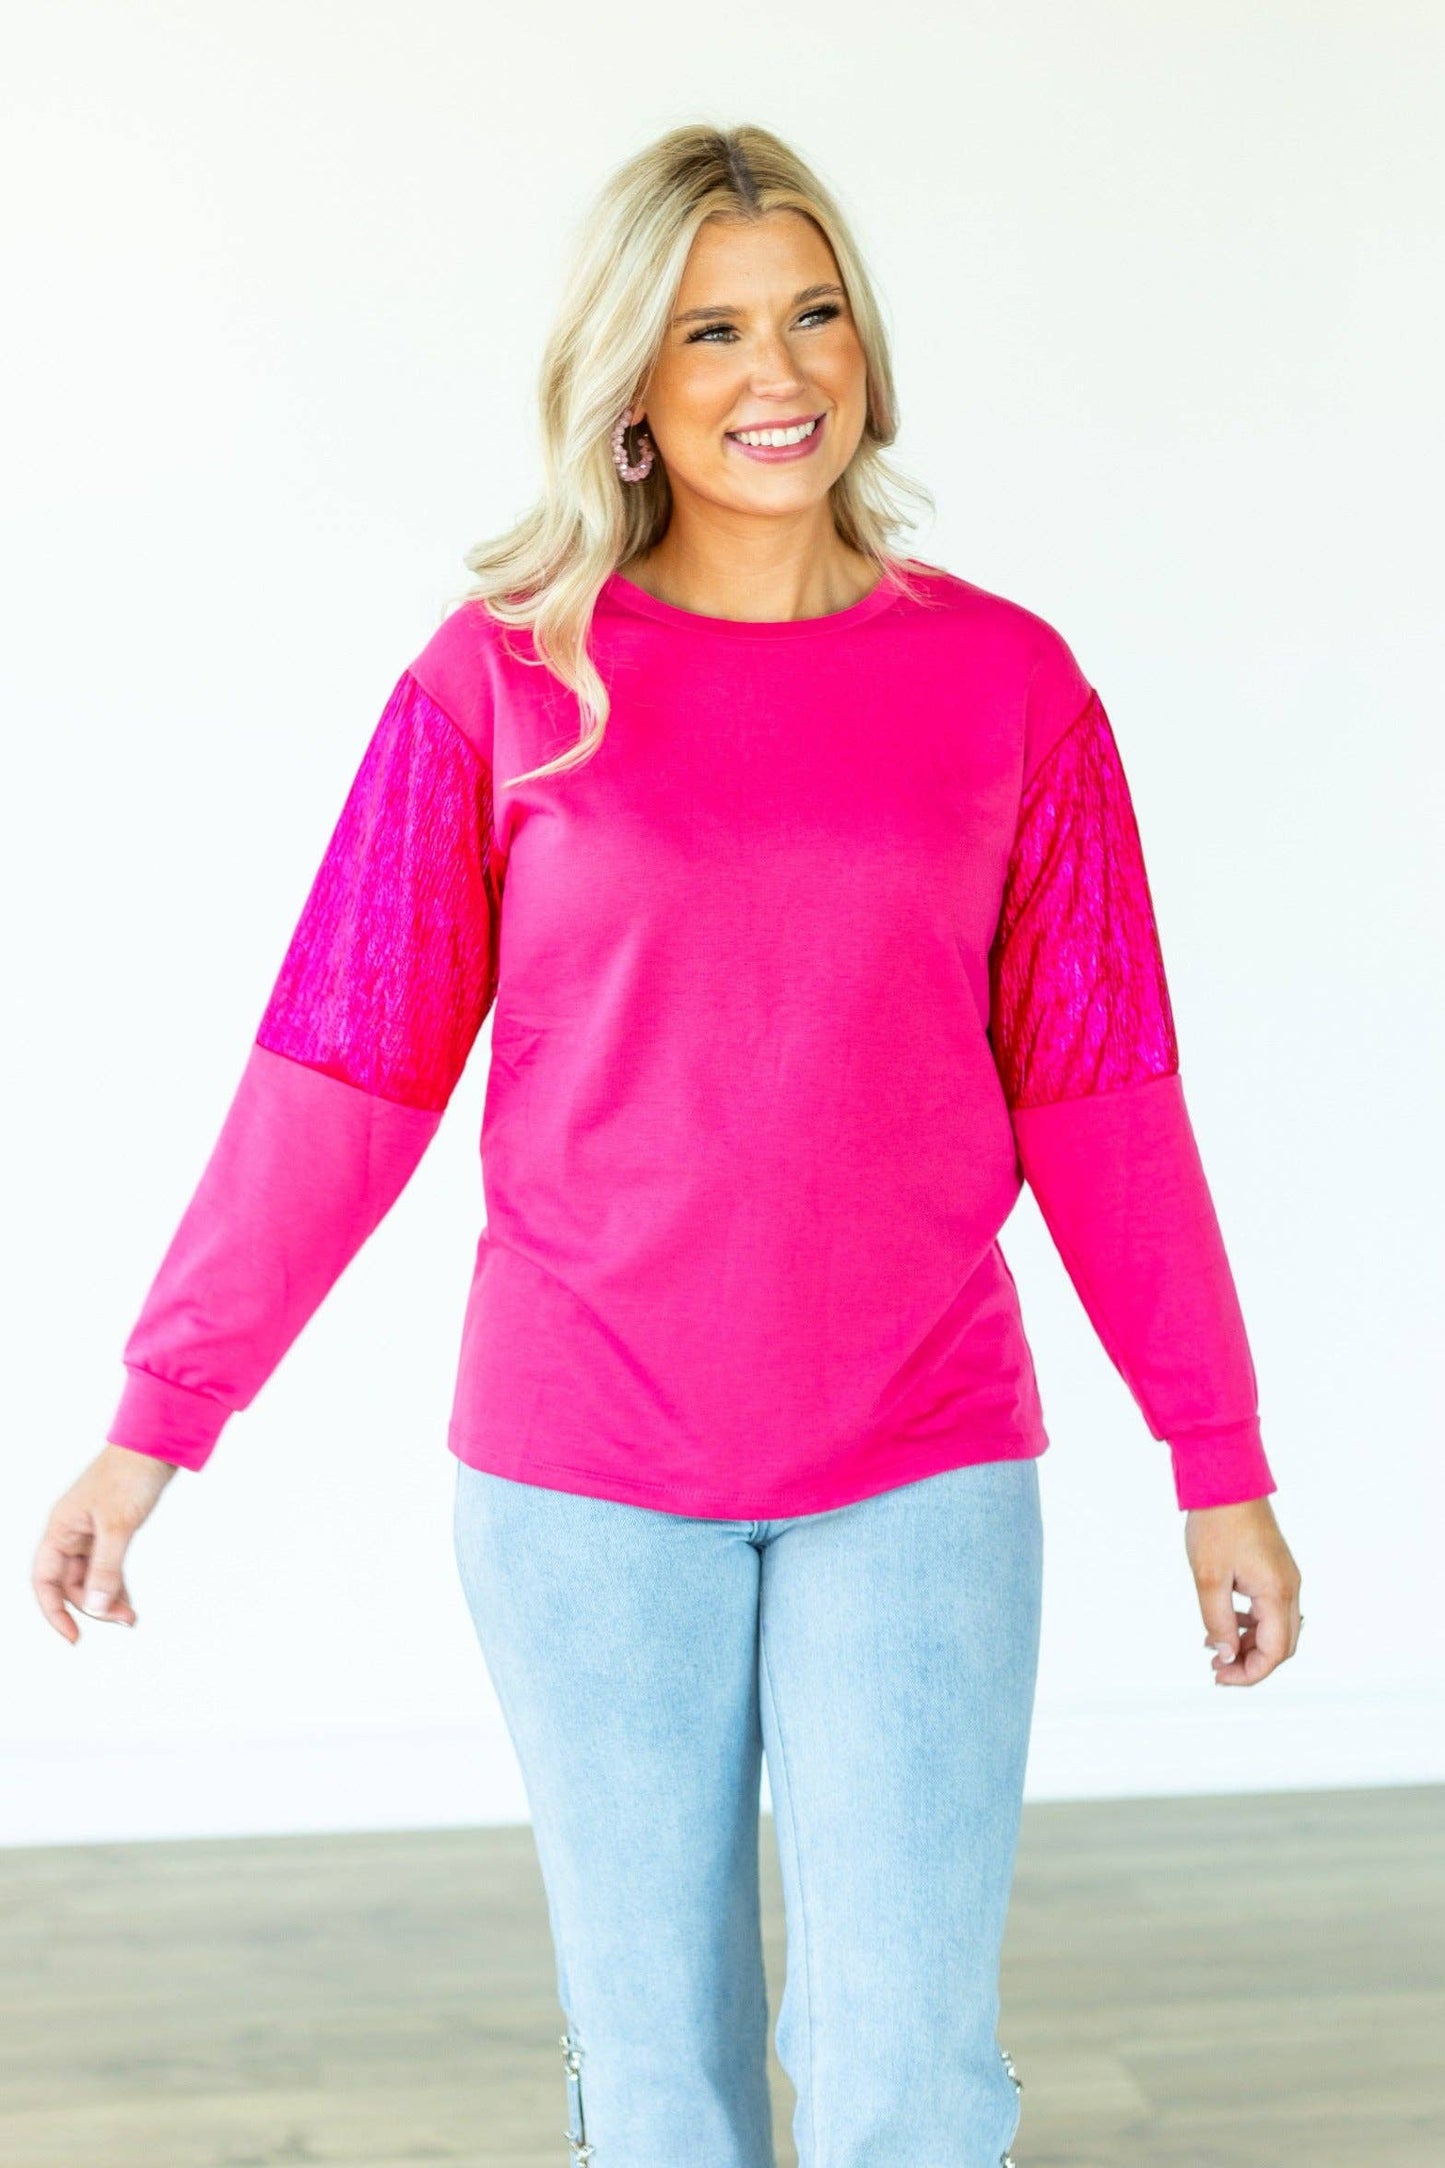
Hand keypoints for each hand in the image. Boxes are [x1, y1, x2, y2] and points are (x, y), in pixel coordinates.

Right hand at [32, 1443, 179, 1642]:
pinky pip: (107, 1565)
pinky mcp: (113, 1528)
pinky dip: (117, 1582)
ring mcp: (92, 1530)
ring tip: (130, 1617)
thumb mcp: (118, 1526)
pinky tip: (129, 1600)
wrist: (157, 1444)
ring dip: (107, 1598)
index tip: (74, 1636)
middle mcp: (72, 1531)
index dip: (54, 1611)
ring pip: (90, 1576)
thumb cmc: (130, 1474)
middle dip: (92, 1606)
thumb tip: (95, 1608)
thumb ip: (106, 1569)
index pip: (45, 1580)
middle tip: (122, 1620)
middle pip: (70, 1583)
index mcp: (61, 1528)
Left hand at [1185, 1495, 1302, 1685]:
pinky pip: (1270, 1609)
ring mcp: (1284, 1578)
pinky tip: (1224, 1622)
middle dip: (1251, 1663)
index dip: (1250, 1673)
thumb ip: (1218, 1621)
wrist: (1227, 1481)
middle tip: (1218, 1669)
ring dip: (1249, 1644)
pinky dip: (1250, 1624)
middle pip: (1281, 1645)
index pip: (1276, 1652)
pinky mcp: (1275, 1570)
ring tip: (1215, 1647)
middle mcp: (1289, 1588)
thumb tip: (1225, 1654)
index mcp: (1277, 1592)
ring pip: (1276, 1628)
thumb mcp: (1209, 1578)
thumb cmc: (1218, 1523)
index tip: (1222, 1676)